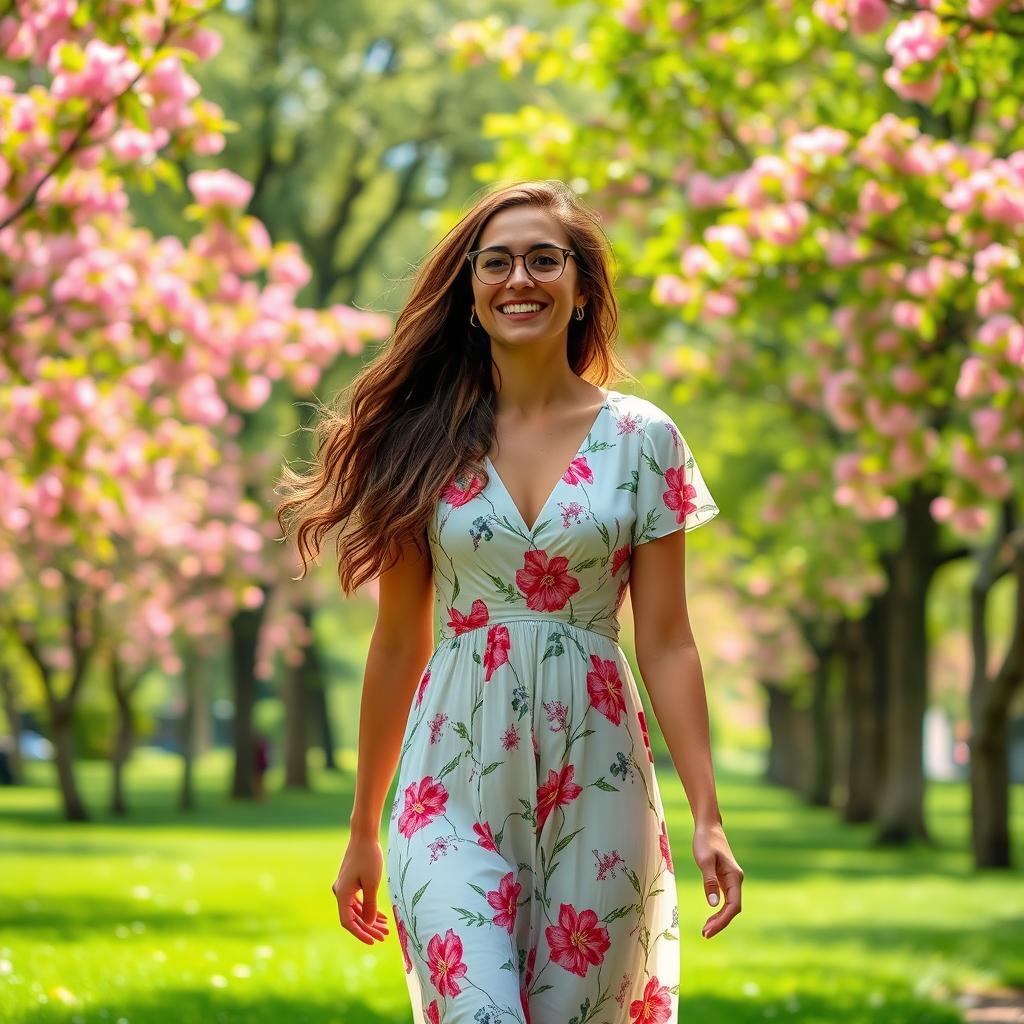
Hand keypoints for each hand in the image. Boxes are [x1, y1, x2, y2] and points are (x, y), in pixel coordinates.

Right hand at [331, 834, 390, 944]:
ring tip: (386, 929)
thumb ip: (370, 905)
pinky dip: (369, 909)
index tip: (373, 941)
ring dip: (370, 920)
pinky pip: (359, 902)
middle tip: (384, 936)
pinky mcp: (351, 883)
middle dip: (368, 928)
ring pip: (357, 910)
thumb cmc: (369, 857)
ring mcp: (345, 888)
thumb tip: (368, 925)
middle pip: (353, 918)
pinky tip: (381, 916)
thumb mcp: (372, 883)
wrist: (364, 835)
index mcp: (342, 894)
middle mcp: (340, 892)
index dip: (360, 934)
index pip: (348, 922)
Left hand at [692, 821, 742, 938]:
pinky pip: (725, 900)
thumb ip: (709, 881)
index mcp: (734, 877)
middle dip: (720, 923)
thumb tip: (713, 905)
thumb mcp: (704, 860)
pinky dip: (718, 911)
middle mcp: (736, 881)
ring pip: (729, 906)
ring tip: (706, 930)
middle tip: (705, 934)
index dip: (723, 920)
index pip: (733, 906)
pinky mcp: (725, 879)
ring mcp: (731, 881)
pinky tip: (710, 918)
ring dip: (720, 919)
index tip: (708, 930)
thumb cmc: (705, 841)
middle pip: (733, 909)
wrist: (708, 826)